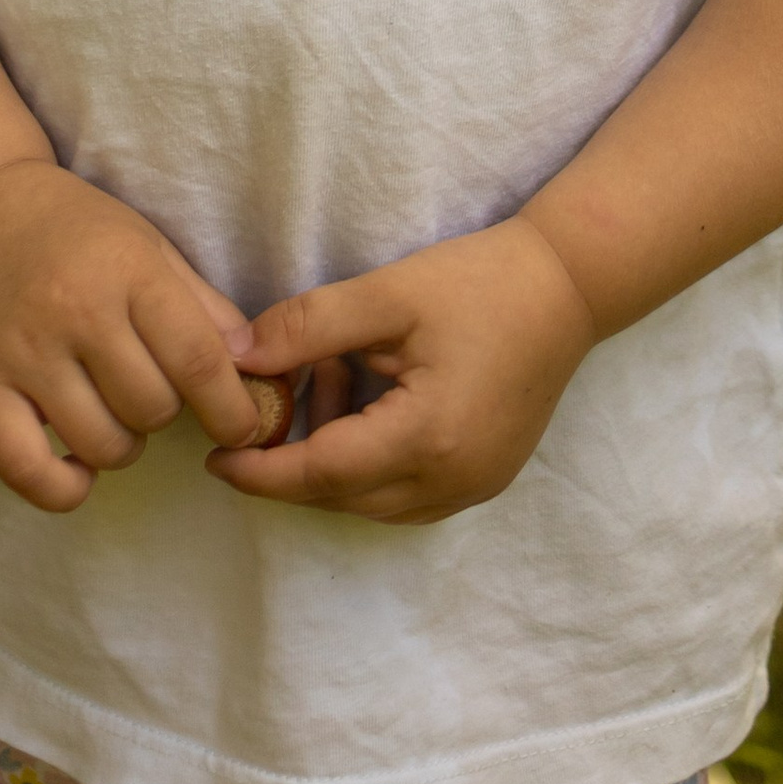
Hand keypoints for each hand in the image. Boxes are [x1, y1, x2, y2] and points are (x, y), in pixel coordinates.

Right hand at [0, 155, 267, 512]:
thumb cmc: (76, 230)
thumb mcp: (148, 245)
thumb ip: (203, 306)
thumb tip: (253, 367)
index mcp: (127, 270)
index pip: (197, 360)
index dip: (232, 408)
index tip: (243, 427)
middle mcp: (74, 311)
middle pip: (152, 408)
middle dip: (167, 411)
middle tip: (151, 387)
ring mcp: (22, 353)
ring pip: (101, 444)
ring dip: (123, 444)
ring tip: (113, 411)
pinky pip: (26, 471)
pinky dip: (63, 488)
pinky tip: (78, 467)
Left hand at [210, 215, 596, 525]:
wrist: (568, 287)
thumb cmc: (480, 282)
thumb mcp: (387, 294)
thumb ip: (308, 327)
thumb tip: (237, 358)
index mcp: (426, 438)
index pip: (322, 475)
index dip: (261, 471)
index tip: (214, 457)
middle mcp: (450, 481)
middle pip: (342, 496)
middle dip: (290, 460)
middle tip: (263, 403)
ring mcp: (473, 488)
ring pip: (372, 501)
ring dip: (332, 458)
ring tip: (327, 377)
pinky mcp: (484, 479)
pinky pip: (405, 493)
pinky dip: (368, 462)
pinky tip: (364, 402)